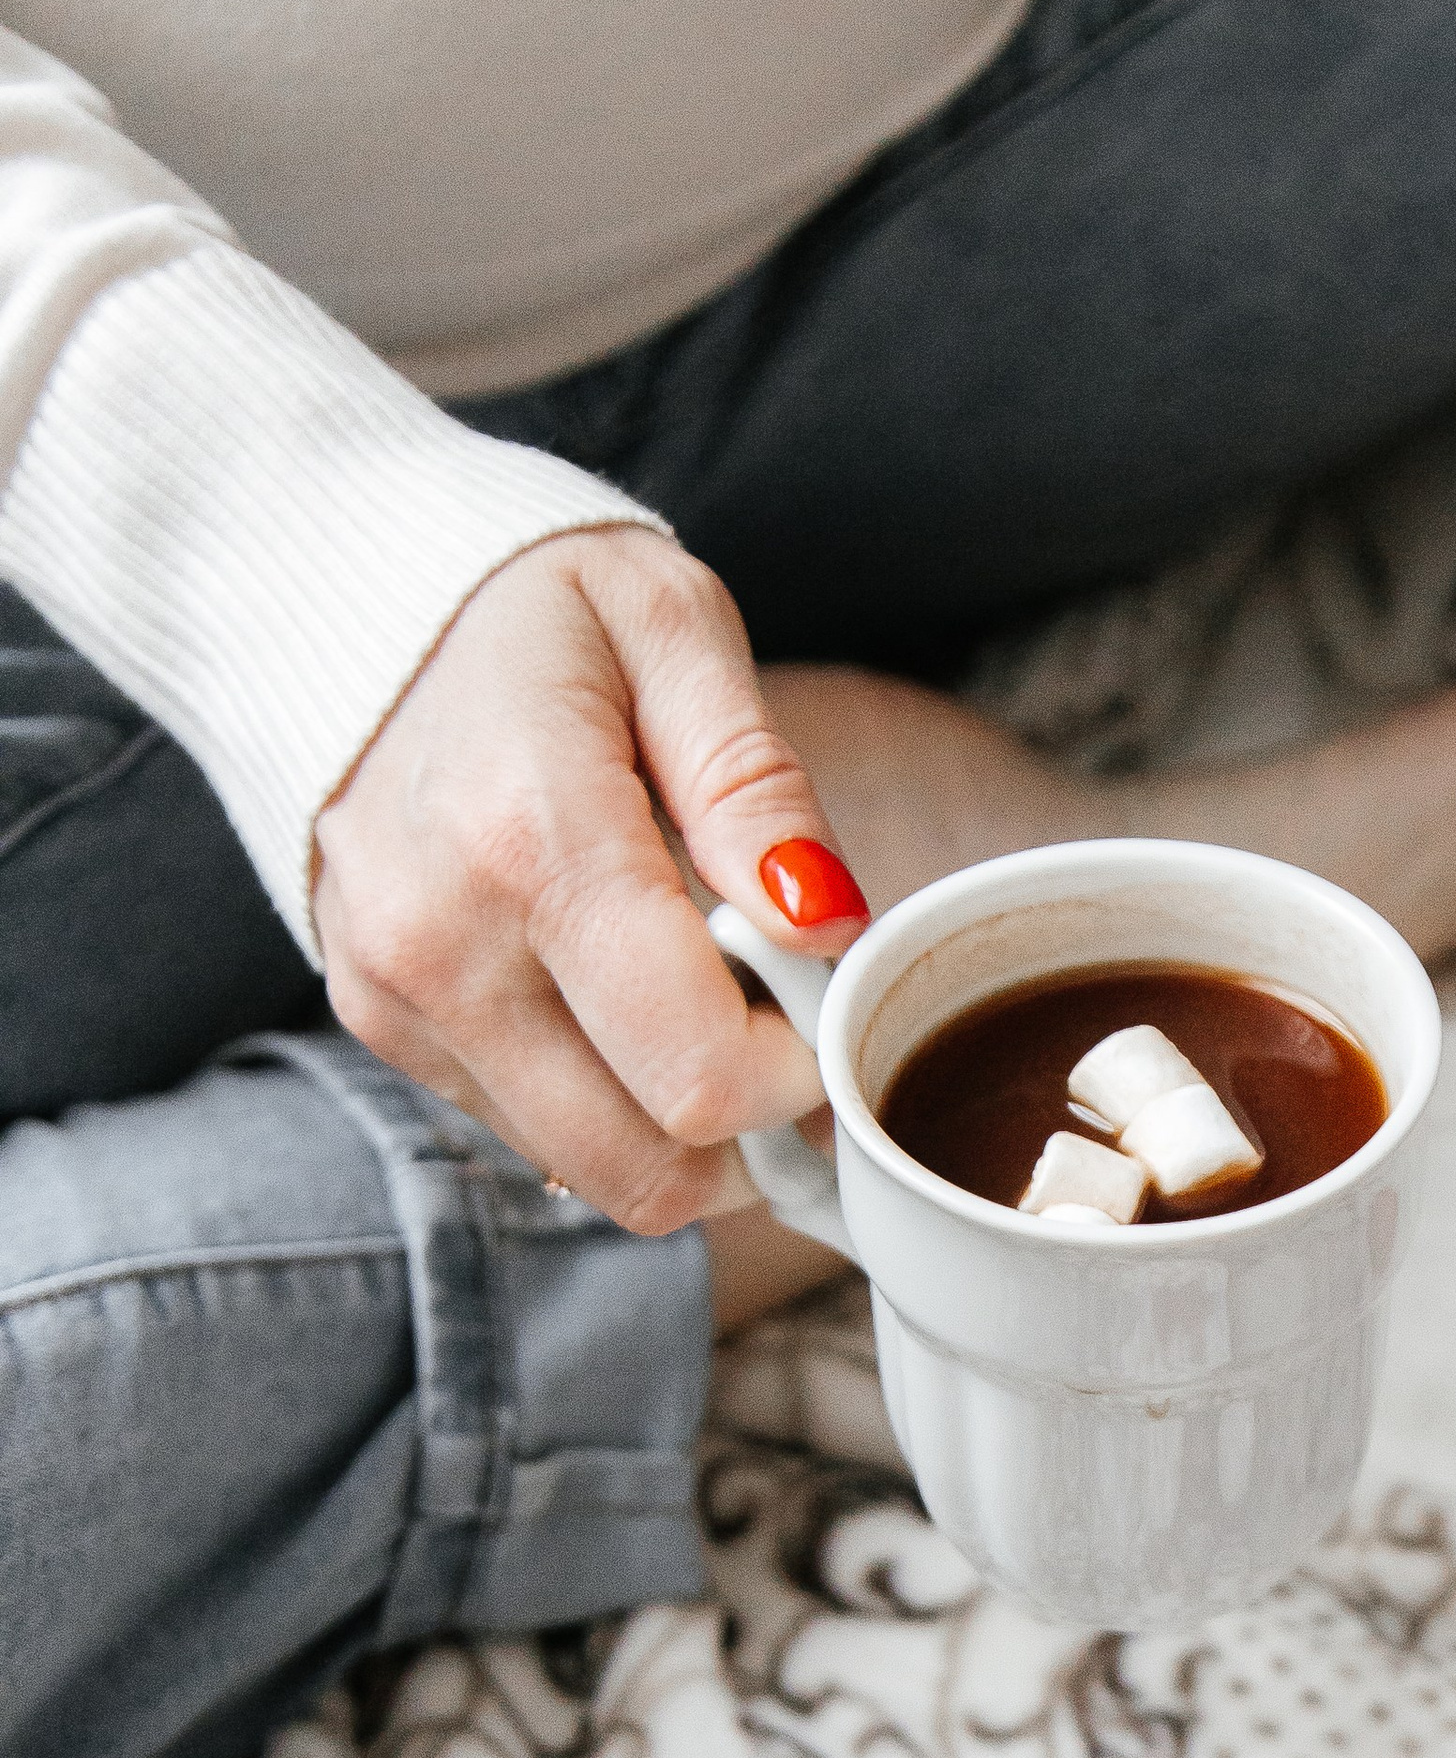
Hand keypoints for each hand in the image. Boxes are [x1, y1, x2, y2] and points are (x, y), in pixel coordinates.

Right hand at [314, 527, 863, 1229]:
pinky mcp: (377, 1021)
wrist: (326, 585)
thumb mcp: (670, 627)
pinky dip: (605, 1099)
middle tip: (781, 1022)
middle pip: (651, 1169)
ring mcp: (396, 998)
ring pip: (594, 1171)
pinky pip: (531, 1130)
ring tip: (698, 995)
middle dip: (754, 1134)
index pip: (698, 1076)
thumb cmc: (522, 598)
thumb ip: (755, 786)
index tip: (820, 997)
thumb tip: (828, 925)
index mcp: (531, 843)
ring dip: (681, 1126)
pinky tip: (616, 994)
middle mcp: (444, 948)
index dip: (799, 1075)